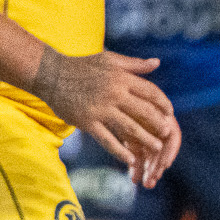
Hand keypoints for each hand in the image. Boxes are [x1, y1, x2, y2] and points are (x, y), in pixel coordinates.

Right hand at [33, 49, 181, 187]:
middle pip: (144, 111)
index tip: (170, 112)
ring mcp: (100, 109)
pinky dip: (120, 151)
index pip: (150, 92)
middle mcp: (114, 93)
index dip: (163, 103)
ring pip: (130, 127)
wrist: (50, 73)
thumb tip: (157, 63)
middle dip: (158, 123)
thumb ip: (134, 64)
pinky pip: (107, 140)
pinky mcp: (86, 121)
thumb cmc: (82, 66)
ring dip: (146, 139)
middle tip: (167, 133)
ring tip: (157, 147)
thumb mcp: (110, 60)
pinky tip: (130, 159)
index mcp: (121, 78)